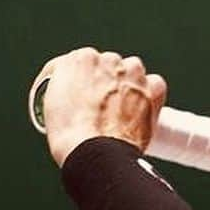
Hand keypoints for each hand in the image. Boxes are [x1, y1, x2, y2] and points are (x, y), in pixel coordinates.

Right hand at [33, 47, 166, 166]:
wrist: (94, 151)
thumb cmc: (69, 133)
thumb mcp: (53, 101)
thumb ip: (67, 88)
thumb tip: (79, 94)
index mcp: (81, 58)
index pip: (86, 65)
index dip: (86, 82)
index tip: (87, 95)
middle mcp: (108, 60)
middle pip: (111, 66)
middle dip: (109, 83)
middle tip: (106, 106)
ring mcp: (131, 75)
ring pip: (133, 71)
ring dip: (130, 85)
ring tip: (124, 108)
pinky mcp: (151, 91)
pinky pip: (156, 85)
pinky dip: (151, 95)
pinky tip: (143, 109)